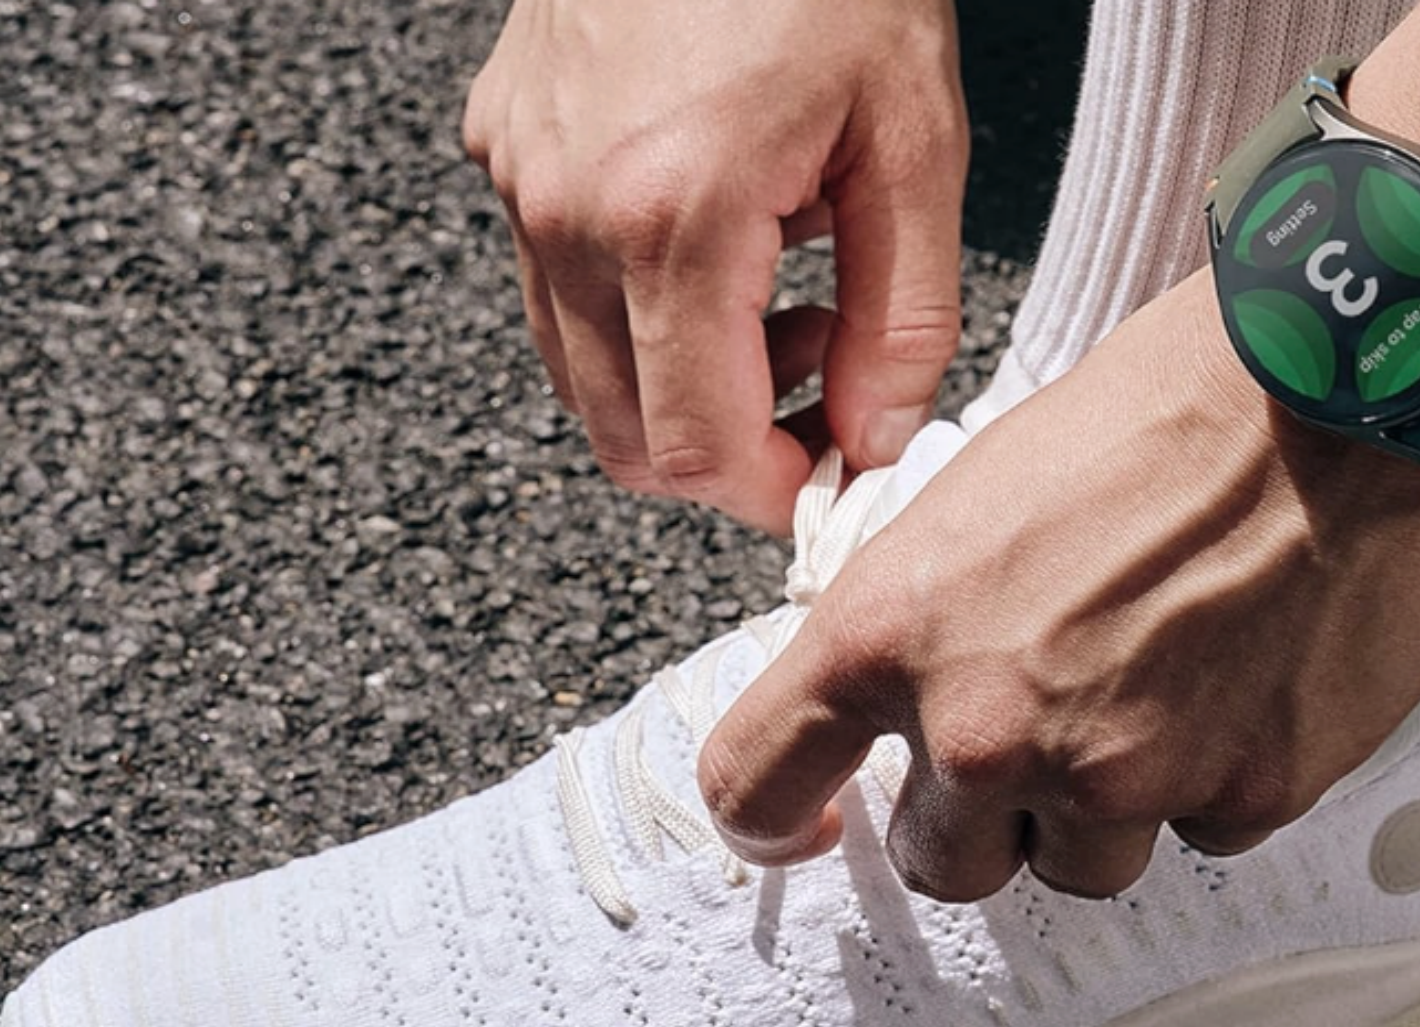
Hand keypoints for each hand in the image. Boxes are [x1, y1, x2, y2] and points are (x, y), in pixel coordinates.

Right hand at [461, 0, 967, 531]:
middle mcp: (568, 212)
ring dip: (682, 384)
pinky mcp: (506, 148)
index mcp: (672, 217)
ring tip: (782, 301)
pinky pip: (556, 289)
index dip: (769, 492)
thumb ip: (904, 316)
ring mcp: (522, 179)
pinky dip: (635, 312)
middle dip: (727, 450)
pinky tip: (720, 243)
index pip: (692, 450)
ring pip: (583, 373)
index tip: (830, 470)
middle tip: (824, 380)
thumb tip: (878, 439)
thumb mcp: (913, 140)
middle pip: (623, 438)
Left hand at [698, 269, 1419, 899]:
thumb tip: (908, 698)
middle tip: (1043, 728)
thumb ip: (922, 624)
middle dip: (985, 814)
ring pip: (1081, 864)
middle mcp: (991, 730)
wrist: (1352, 383)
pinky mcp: (1246, 798)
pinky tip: (1247, 679)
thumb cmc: (1170, 404)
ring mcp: (1124, 780)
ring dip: (1105, 807)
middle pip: (944, 865)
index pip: (752, 782)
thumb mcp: (979, 491)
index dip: (769, 817)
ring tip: (1164, 687)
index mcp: (892, 634)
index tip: (805, 824)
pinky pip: (1202, 832)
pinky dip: (1215, 778)